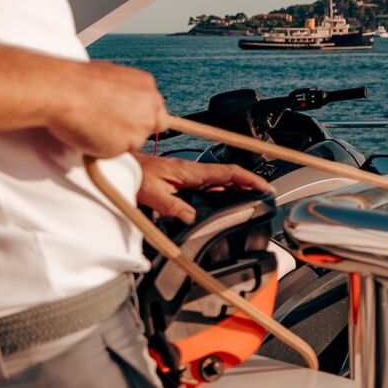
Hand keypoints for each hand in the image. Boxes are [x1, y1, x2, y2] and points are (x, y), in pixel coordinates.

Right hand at [48, 61, 168, 158]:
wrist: (63, 91)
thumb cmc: (78, 82)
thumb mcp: (110, 77)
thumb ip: (124, 93)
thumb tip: (118, 101)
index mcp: (147, 85)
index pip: (154, 108)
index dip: (139, 115)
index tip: (128, 118)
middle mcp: (150, 107)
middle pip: (151, 126)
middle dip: (135, 129)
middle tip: (111, 126)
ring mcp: (141, 127)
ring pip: (133, 142)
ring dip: (117, 139)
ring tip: (92, 124)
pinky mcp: (126, 146)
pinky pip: (115, 152)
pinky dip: (103, 148)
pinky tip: (88, 132)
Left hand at [133, 154, 267, 223]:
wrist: (121, 168)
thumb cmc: (134, 176)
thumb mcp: (153, 195)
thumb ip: (174, 207)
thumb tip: (194, 219)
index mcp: (191, 171)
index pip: (228, 172)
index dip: (249, 179)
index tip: (264, 187)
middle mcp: (193, 171)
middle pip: (229, 175)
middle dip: (250, 183)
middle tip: (266, 194)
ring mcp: (189, 175)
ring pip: (221, 179)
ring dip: (239, 186)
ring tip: (253, 196)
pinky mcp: (183, 180)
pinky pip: (210, 184)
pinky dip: (224, 189)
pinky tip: (227, 198)